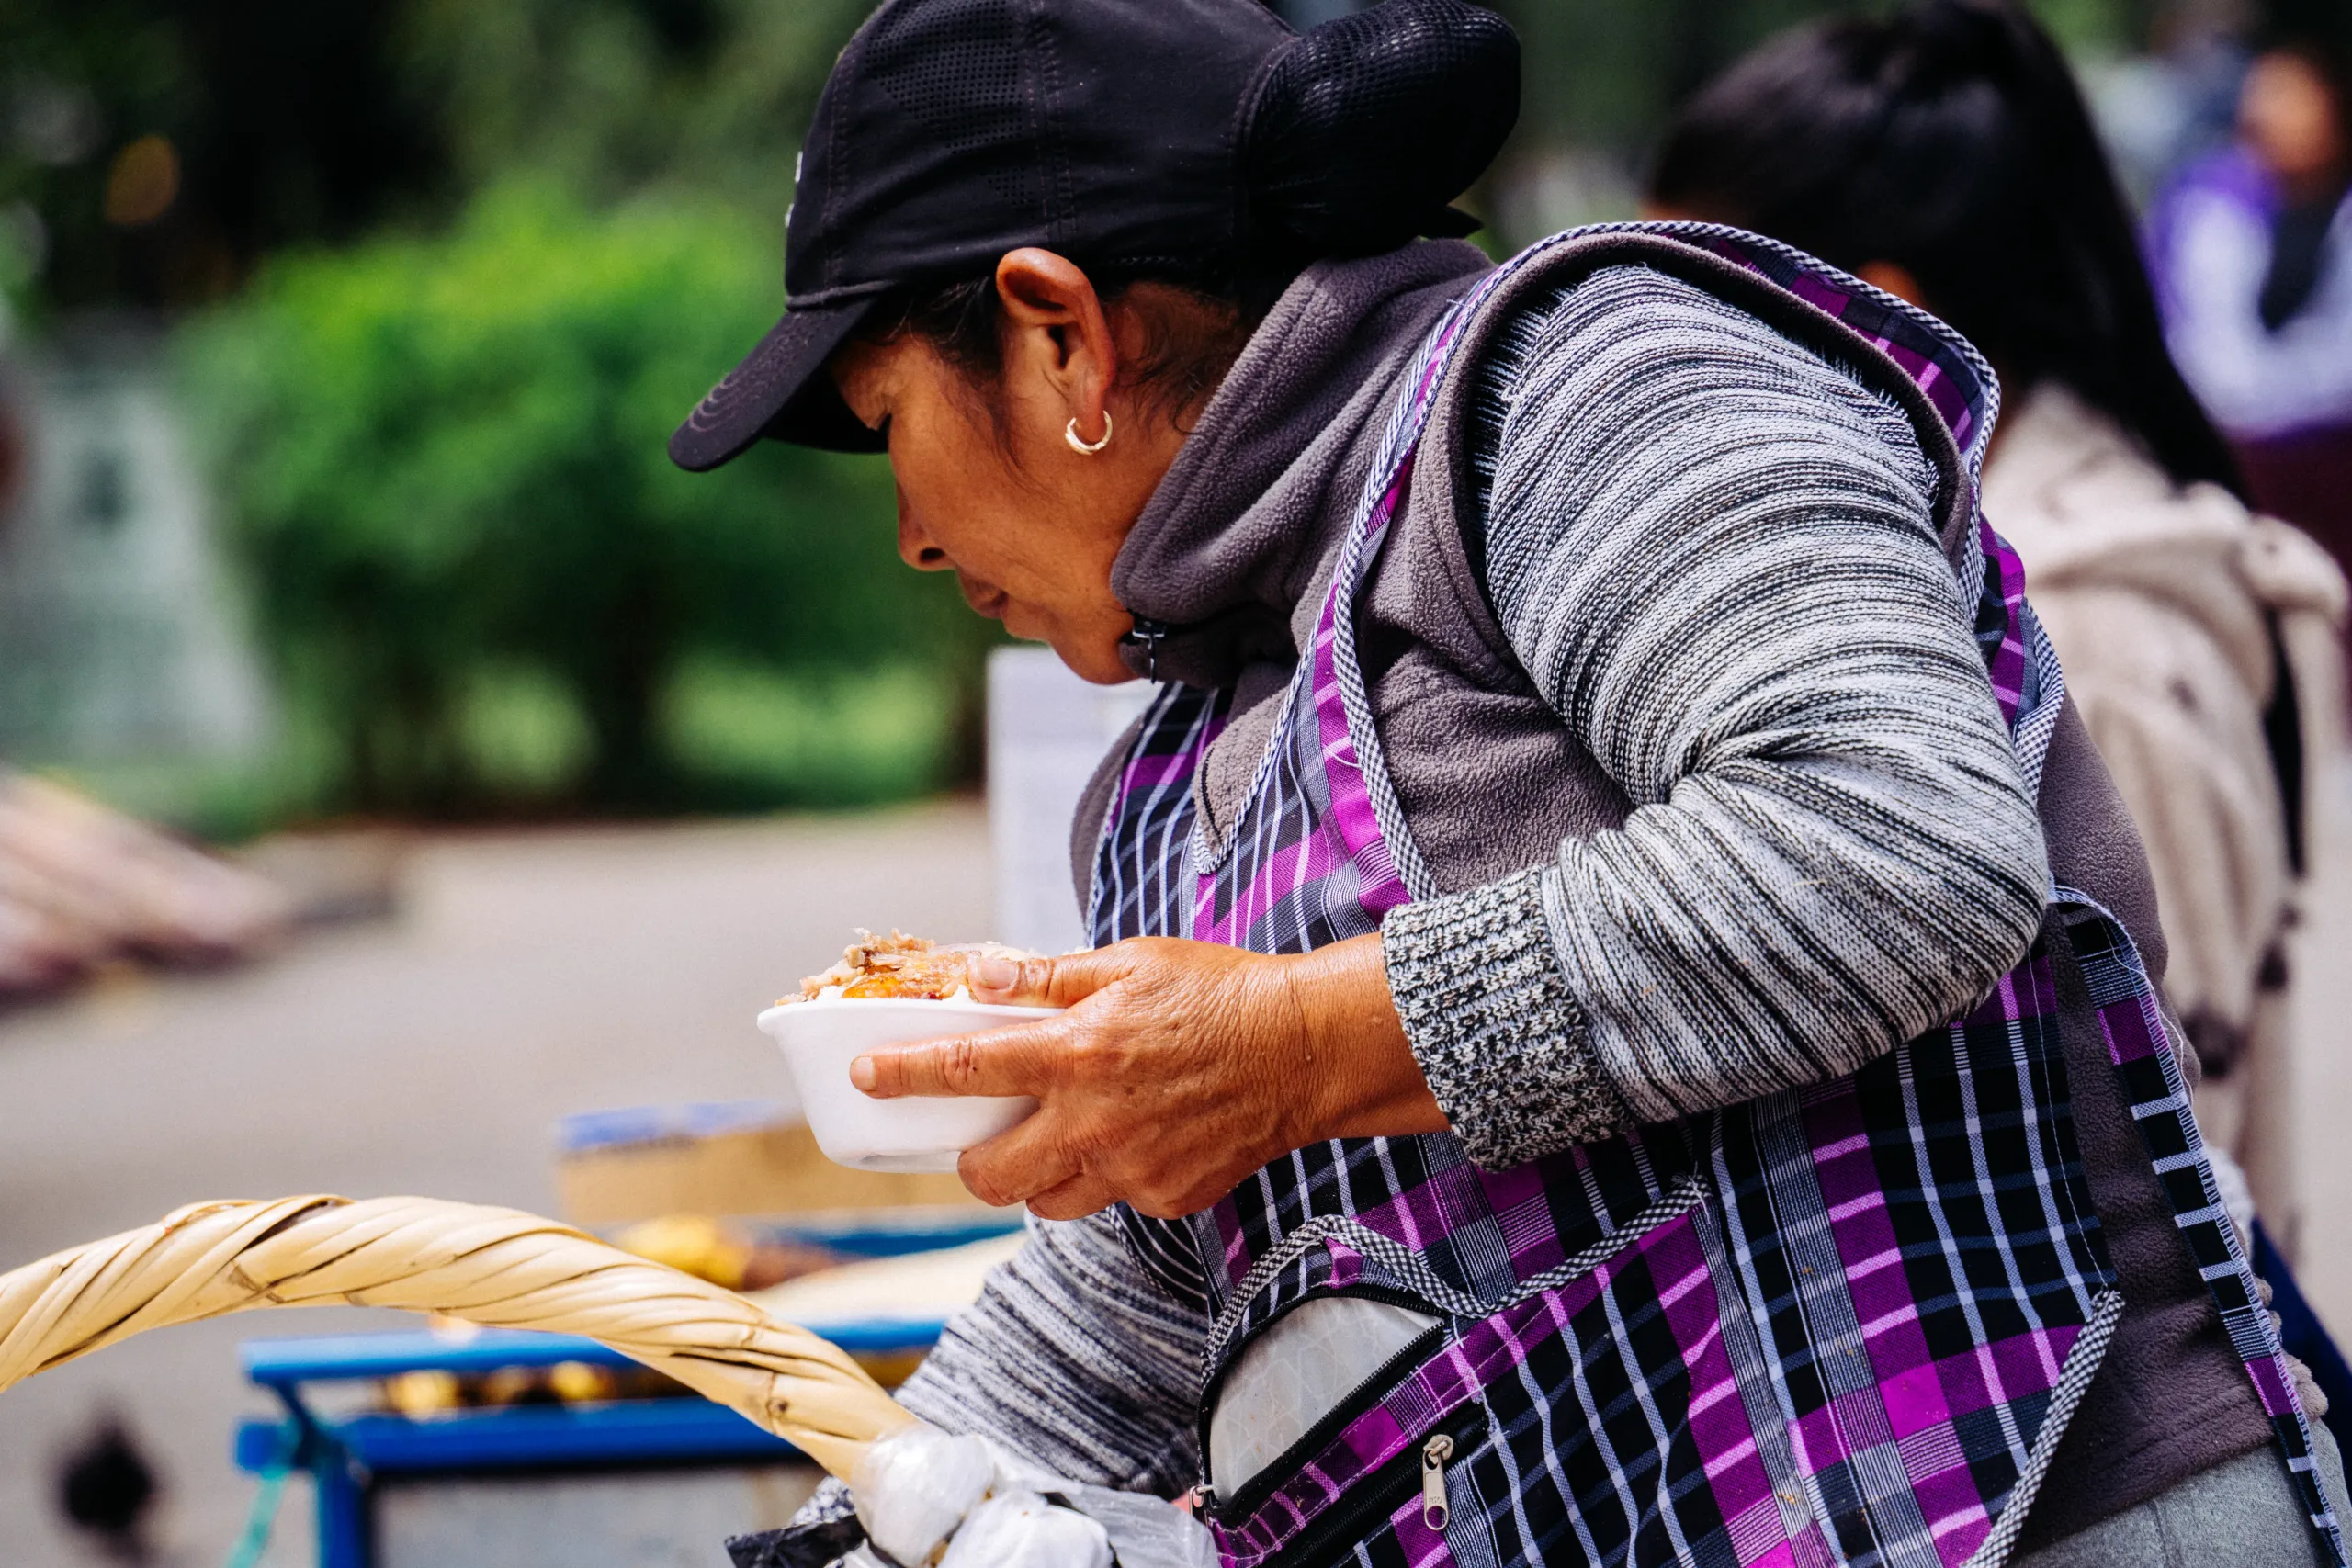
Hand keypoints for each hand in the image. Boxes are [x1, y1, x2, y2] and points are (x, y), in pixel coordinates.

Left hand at [848, 934, 1445, 1219]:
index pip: (963, 1069)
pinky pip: (1111, 1199)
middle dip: (969, 1160)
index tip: (863, 1076)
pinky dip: (1105, 1174)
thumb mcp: (1127, 963)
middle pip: (990, 1174)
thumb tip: (975, 977)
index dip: (901, 1074)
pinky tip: (1133, 1137)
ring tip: (1056, 1138)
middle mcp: (1095, 1122)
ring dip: (1034, 1176)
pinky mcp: (1167, 1197)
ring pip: (1047, 1201)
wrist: (1306, 1051)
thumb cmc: (1218, 994)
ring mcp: (1131, 1169)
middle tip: (978, 1135)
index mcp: (1077, 1053)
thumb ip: (1045, 979)